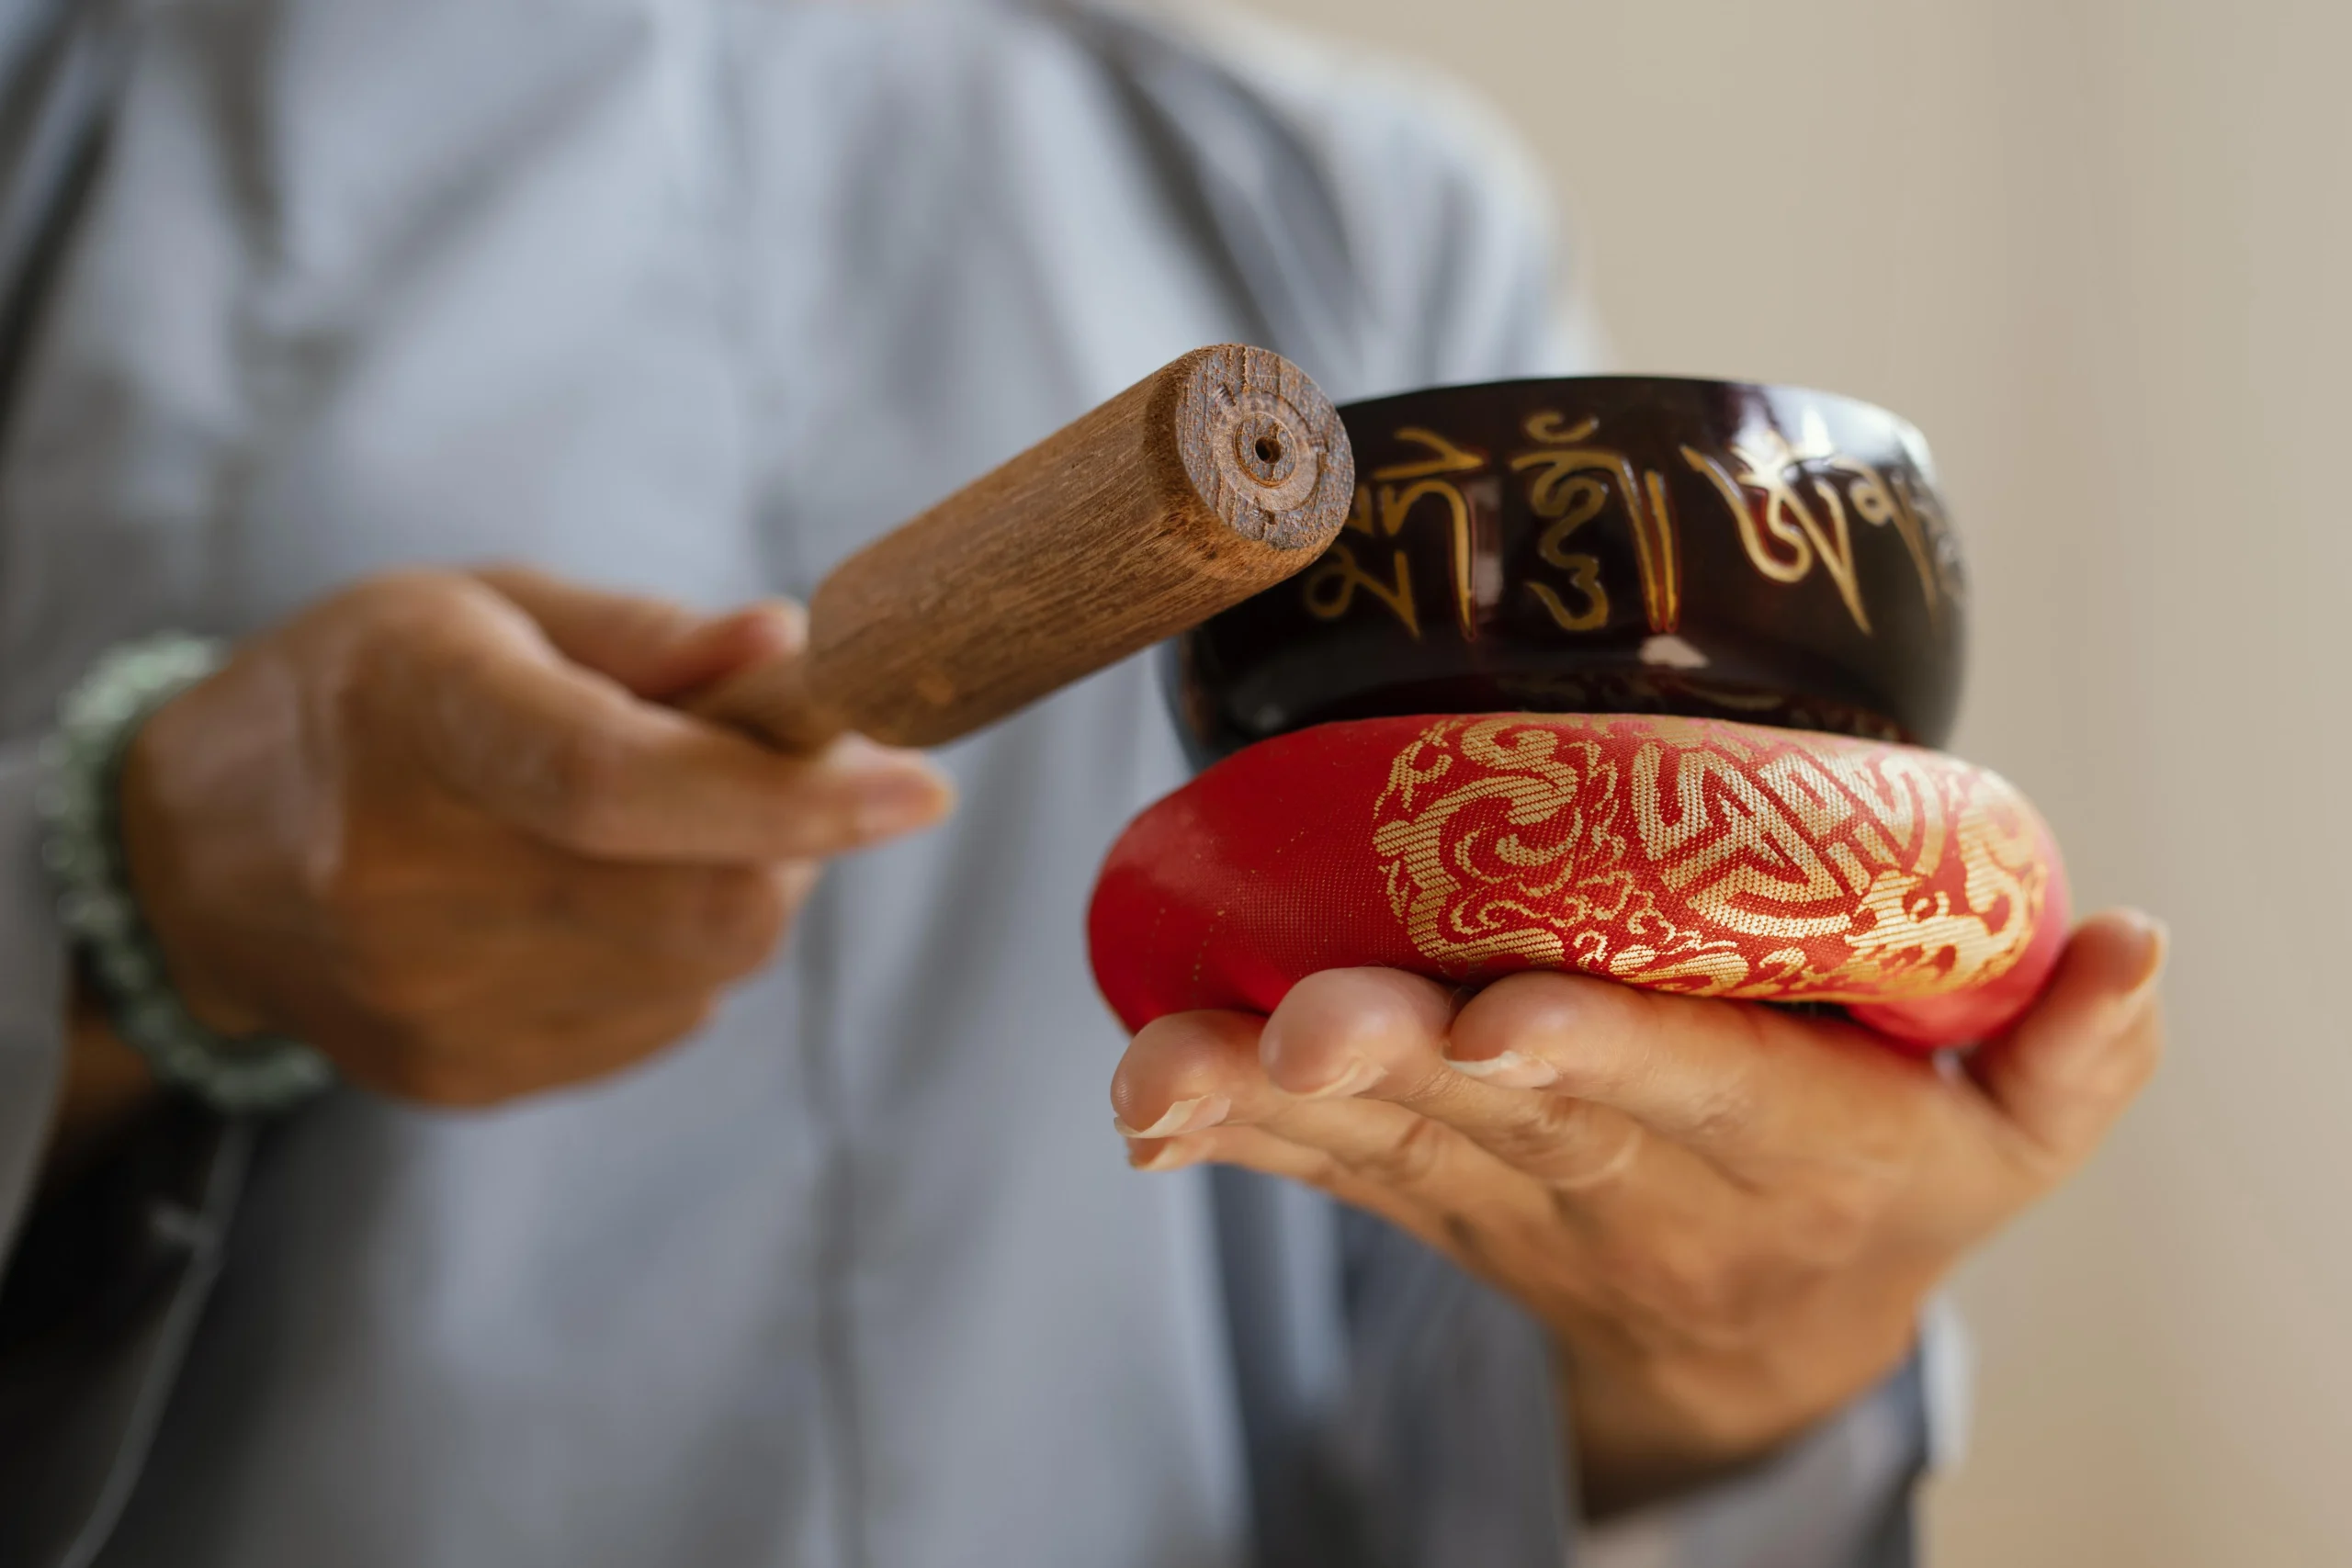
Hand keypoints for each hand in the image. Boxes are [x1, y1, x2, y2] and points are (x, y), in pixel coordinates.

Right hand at [119, 567, 953, 1106]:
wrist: (190, 857)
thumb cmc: (359, 697)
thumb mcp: (482, 608)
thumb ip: (648, 637)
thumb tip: (796, 651)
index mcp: (421, 714)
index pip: (620, 780)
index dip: (784, 793)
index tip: (917, 785)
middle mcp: (407, 876)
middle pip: (698, 902)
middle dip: (792, 841)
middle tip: (773, 776)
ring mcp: (426, 996)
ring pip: (700, 969)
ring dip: (741, 892)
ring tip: (666, 829)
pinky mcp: (450, 1075)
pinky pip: (656, 1021)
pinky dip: (679, 955)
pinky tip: (602, 899)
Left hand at [1110, 911, 2165, 1514]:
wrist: (1749, 1340)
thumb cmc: (1881, 1185)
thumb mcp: (2011, 1140)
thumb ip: (2071, 1048)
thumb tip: (2135, 936)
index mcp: (1779, 1141)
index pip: (1694, 1089)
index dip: (1608, 1053)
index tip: (1516, 1017)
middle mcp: (1625, 1173)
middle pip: (1508, 1118)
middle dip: (1408, 1065)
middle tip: (1318, 1021)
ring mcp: (1509, 1190)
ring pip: (1384, 1146)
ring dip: (1271, 1102)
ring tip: (1172, 1066)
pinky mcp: (1427, 1190)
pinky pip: (1322, 1168)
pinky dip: (1229, 1130)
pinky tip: (1147, 1090)